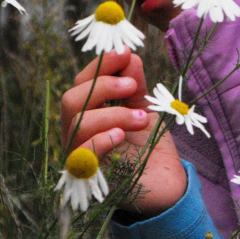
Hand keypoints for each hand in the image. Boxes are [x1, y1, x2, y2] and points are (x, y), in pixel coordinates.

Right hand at [61, 47, 186, 214]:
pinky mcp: (91, 180)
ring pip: (77, 124)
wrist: (168, 184)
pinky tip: (121, 135)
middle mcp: (78, 135)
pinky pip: (82, 155)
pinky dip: (102, 139)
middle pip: (70, 100)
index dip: (100, 65)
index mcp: (89, 114)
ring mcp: (81, 157)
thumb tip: (128, 55)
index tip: (125, 53)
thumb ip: (134, 84)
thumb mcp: (144, 108)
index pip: (81, 83)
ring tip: (140, 117)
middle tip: (132, 86)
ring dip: (112, 113)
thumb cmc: (151, 146)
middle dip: (103, 86)